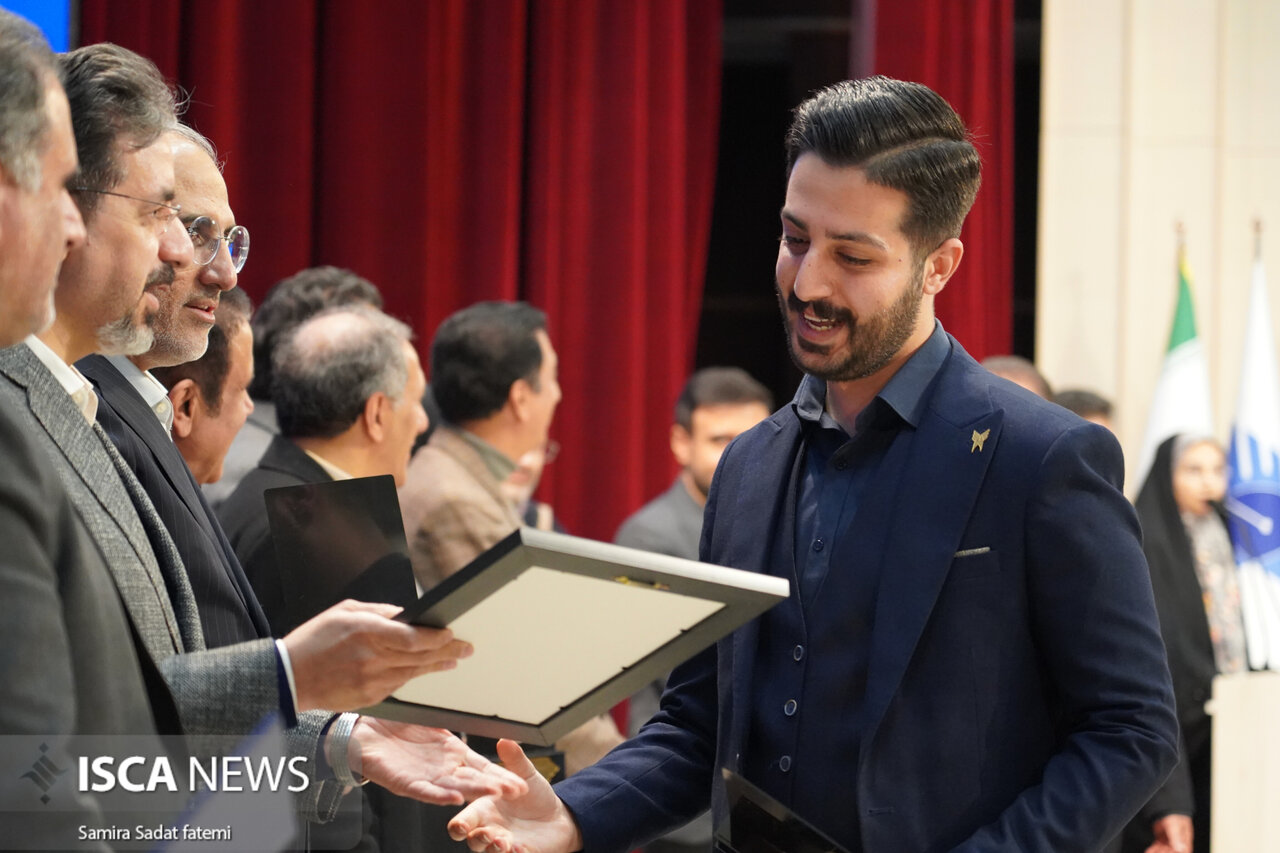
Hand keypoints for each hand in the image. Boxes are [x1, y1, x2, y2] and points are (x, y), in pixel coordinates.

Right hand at [283, 599, 471, 710]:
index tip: (451, 633)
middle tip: (466, 647)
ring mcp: (371, 681)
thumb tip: (407, 614)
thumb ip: (379, 612)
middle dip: (447, 651)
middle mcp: (372, 659)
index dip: (436, 637)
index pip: (412, 638)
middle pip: (420, 657)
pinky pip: (399, 685)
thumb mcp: (345, 612)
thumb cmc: (314, 640)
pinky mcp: (369, 697)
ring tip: (453, 658)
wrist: (288, 678)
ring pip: (414, 673)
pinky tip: (425, 670)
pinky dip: (414, 676)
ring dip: (436, 665)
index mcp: (366, 633)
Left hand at [346, 717, 527, 805]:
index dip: (501, 774)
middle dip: (496, 787)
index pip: (482, 767)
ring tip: (493, 793)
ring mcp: (425, 778)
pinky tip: (453, 798)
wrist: (363, 731)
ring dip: (474, 792)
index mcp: (451, 754)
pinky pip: (423, 791)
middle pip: (473, 780)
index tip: (521, 782)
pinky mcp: (403, 783)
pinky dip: (438, 795)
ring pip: (454, 788)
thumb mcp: (432, 720)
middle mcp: (442, 769)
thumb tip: (479, 709)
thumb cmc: (396, 725)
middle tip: (517, 791)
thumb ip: (453, 720)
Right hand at [448, 739, 582, 852]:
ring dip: (493, 848)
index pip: (464, 820)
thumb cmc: (534, 795)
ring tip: (502, 841)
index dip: (460, 824)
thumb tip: (505, 740)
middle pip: (473, 839)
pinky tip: (520, 848)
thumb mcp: (525, 775)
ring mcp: (503, 843)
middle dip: (476, 838)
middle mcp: (489, 828)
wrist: (557, 815)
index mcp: (484, 809)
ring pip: (489, 851)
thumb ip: (514, 760)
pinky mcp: (520, 852)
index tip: (460, 825)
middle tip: (487, 832)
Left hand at [1145, 813, 1192, 852]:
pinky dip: (1153, 849)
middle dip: (1164, 852)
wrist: (1167, 805)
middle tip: (1157, 852)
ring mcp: (1169, 838)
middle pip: (1171, 850)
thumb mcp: (1174, 825)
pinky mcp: (1162, 836)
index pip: (1183, 851)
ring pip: (1164, 849)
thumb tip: (1180, 849)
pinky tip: (1149, 851)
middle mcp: (1177, 840)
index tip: (1169, 852)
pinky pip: (1158, 845)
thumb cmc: (1174, 813)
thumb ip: (1176, 837)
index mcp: (1185, 839)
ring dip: (1158, 852)